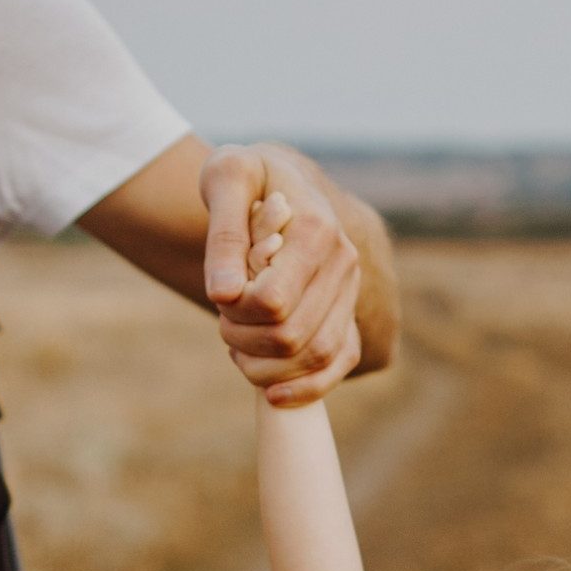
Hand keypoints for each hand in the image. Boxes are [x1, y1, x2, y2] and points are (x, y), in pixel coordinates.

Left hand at [202, 144, 364, 407]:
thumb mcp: (225, 179)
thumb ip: (224, 234)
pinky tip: (272, 395)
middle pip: (292, 336)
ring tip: (237, 344)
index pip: (273, 303)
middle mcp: (344, 262)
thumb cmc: (244, 175)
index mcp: (317, 229)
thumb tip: (225, 295)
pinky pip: (341, 362)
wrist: (274, 179)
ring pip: (315, 356)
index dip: (236, 314)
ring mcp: (349, 290)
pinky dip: (308, 388)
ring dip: (265, 365)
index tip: (221, 296)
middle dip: (244, 340)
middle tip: (223, 321)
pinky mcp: (347, 312)